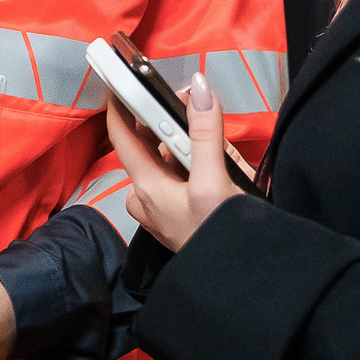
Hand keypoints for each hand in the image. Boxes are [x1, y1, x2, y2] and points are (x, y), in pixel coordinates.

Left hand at [106, 73, 242, 251]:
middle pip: (151, 145)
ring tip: (218, 142)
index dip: (120, 104)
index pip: (122, 136)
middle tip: (195, 103)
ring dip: (192, 145)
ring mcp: (163, 209)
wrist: (240, 282)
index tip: (121, 77)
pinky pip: (183, 179)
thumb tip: (199, 87)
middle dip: (173, 123)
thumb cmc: (220, 236)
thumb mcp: (214, 181)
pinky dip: (199, 165)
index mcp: (146, 187)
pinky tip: (222, 168)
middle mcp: (147, 197)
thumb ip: (206, 133)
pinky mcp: (179, 216)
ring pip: (172, 161)